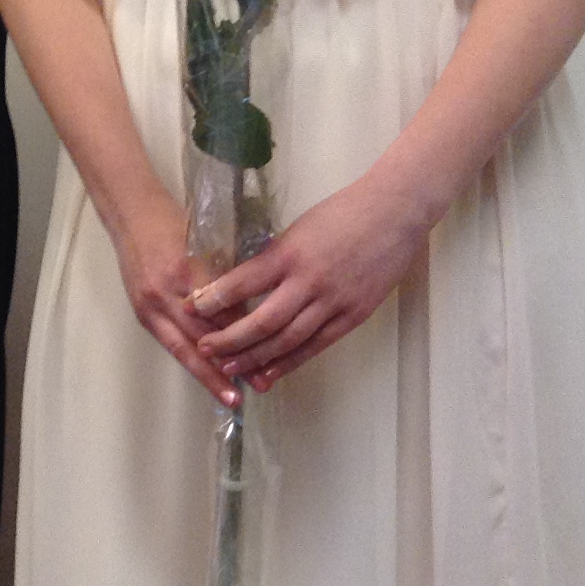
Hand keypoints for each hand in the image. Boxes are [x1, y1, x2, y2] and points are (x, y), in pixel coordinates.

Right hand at [106, 192, 238, 407]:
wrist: (131, 215)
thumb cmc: (176, 222)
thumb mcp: (208, 245)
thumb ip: (225, 281)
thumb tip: (250, 318)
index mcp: (187, 271)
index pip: (221, 314)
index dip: (245, 338)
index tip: (269, 358)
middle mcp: (165, 293)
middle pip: (200, 338)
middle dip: (228, 367)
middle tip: (256, 387)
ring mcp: (149, 305)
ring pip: (182, 348)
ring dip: (207, 374)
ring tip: (231, 396)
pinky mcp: (140, 312)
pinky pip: (168, 341)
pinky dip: (188, 359)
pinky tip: (205, 375)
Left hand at [190, 177, 430, 390]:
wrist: (394, 213)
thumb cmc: (343, 212)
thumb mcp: (298, 228)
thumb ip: (275, 257)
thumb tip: (246, 282)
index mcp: (289, 254)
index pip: (242, 282)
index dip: (214, 299)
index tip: (190, 308)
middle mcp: (308, 282)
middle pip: (261, 321)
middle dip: (229, 339)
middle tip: (204, 349)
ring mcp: (333, 302)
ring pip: (287, 340)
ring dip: (255, 357)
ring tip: (229, 368)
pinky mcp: (353, 316)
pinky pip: (316, 345)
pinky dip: (290, 362)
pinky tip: (270, 373)